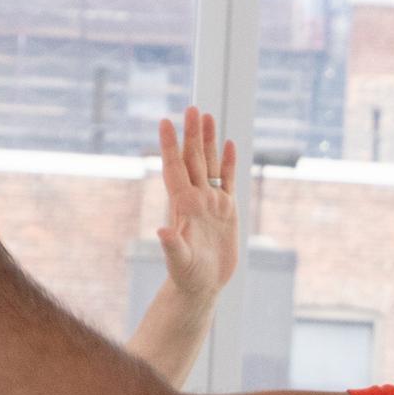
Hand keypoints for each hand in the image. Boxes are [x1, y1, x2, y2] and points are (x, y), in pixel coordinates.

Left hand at [154, 107, 243, 301]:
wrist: (201, 286)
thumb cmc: (186, 276)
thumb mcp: (179, 262)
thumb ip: (172, 246)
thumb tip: (162, 231)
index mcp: (183, 206)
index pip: (175, 168)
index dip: (170, 145)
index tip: (165, 121)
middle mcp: (196, 199)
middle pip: (194, 159)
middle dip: (193, 134)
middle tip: (192, 108)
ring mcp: (211, 203)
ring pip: (210, 165)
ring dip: (209, 141)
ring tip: (207, 116)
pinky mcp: (226, 211)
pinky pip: (229, 181)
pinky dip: (229, 163)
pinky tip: (230, 145)